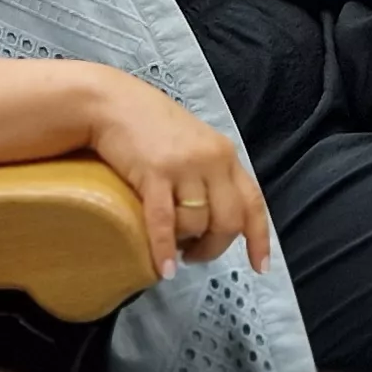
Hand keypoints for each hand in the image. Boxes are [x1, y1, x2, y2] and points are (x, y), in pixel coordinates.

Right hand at [82, 69, 271, 274]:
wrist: (110, 103)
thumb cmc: (147, 125)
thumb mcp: (192, 144)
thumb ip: (207, 173)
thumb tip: (210, 217)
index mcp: (224, 154)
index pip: (253, 201)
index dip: (259, 238)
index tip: (260, 267)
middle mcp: (212, 159)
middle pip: (229, 220)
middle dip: (214, 247)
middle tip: (195, 256)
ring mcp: (185, 166)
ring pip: (197, 223)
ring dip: (184, 244)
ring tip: (171, 248)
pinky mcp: (156, 173)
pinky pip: (165, 222)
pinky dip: (165, 250)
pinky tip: (164, 268)